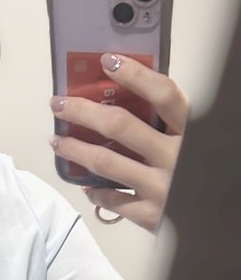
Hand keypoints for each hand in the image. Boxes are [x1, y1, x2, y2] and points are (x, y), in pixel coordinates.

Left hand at [49, 53, 190, 232]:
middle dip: (83, 111)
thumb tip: (126, 98)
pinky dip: (96, 191)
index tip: (107, 61)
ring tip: (57, 141)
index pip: (163, 94)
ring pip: (106, 162)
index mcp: (191, 131)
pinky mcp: (151, 215)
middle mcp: (176, 157)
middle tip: (58, 104)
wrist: (221, 218)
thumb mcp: (195, 141)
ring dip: (76, 149)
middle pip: (121, 126)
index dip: (135, 75)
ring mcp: (162, 188)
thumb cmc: (203, 172)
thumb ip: (170, 125)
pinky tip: (86, 185)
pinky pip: (113, 200)